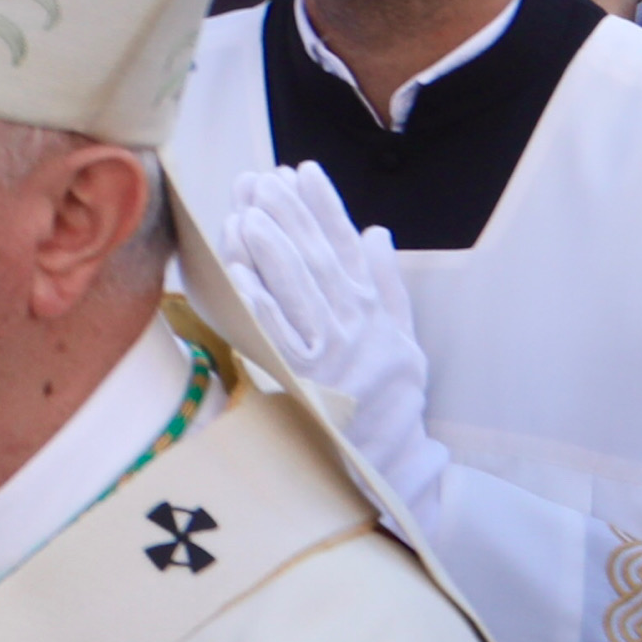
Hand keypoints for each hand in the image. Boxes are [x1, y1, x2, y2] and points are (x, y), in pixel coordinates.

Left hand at [211, 163, 449, 541]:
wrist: (390, 471)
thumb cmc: (391, 405)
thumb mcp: (404, 343)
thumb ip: (388, 285)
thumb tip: (377, 232)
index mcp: (375, 315)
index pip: (348, 249)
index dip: (325, 207)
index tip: (303, 169)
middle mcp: (354, 330)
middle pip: (317, 260)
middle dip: (289, 215)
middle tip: (262, 178)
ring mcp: (329, 356)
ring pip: (296, 289)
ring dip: (271, 246)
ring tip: (247, 208)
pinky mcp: (303, 383)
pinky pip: (275, 334)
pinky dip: (257, 300)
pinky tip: (237, 269)